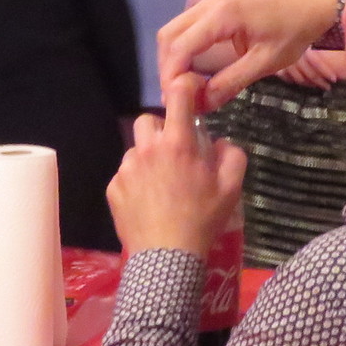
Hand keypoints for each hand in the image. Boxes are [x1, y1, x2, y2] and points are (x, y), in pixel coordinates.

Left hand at [107, 73, 246, 257]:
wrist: (167, 257)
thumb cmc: (203, 220)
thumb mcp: (231, 188)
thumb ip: (232, 155)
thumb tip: (220, 142)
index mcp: (178, 144)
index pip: (178, 96)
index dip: (184, 87)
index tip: (188, 93)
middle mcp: (148, 149)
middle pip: (147, 120)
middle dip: (160, 130)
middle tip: (173, 152)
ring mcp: (127, 169)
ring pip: (135, 149)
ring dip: (147, 157)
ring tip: (160, 182)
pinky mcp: (113, 188)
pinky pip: (124, 174)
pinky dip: (135, 182)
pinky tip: (147, 202)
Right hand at [155, 0, 341, 109]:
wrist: (311, 7)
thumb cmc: (293, 34)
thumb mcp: (264, 63)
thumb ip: (230, 83)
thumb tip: (200, 106)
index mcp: (221, 15)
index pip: (180, 47)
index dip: (171, 76)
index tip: (175, 102)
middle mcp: (208, 4)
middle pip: (168, 36)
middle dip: (167, 68)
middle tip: (177, 97)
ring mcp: (209, 1)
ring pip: (173, 30)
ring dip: (173, 58)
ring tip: (185, 87)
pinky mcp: (213, 5)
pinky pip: (186, 26)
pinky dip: (182, 49)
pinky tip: (193, 70)